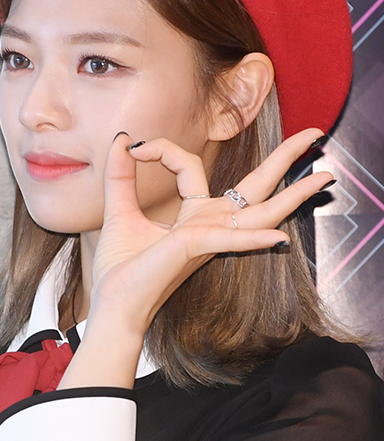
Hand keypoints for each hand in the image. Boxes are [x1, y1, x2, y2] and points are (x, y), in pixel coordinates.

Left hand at [58, 127, 331, 389]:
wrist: (114, 306)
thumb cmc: (121, 269)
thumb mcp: (119, 211)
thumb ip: (120, 176)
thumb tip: (122, 139)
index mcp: (192, 216)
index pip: (190, 167)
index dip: (164, 149)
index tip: (136, 147)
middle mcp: (209, 225)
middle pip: (256, 186)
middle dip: (285, 159)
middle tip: (314, 134)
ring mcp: (209, 238)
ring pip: (261, 211)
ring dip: (295, 195)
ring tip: (326, 175)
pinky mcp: (197, 249)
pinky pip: (230, 239)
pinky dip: (254, 239)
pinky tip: (280, 238)